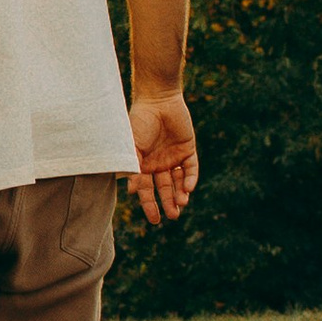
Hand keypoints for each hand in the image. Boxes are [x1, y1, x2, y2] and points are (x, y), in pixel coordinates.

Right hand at [127, 89, 197, 225]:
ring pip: (178, 181)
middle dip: (168, 203)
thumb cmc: (140, 121)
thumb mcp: (132, 145)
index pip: (145, 190)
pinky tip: (188, 188)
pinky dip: (190, 178)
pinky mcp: (187, 149)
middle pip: (164, 189)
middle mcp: (157, 164)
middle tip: (173, 217)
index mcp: (142, 164)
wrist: (158, 100)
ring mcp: (173, 157)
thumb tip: (132, 190)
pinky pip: (190, 168)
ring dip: (180, 193)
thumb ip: (132, 165)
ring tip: (181, 205)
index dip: (149, 205)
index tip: (154, 220)